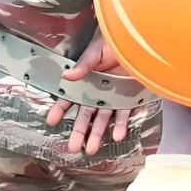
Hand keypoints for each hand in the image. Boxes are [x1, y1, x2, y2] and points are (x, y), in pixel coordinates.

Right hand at [45, 30, 130, 155]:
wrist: (139, 41)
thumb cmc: (115, 41)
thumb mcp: (97, 51)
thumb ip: (84, 64)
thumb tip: (66, 76)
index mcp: (86, 79)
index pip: (70, 97)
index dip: (61, 109)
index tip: (51, 121)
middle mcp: (98, 91)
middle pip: (86, 114)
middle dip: (79, 131)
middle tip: (72, 147)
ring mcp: (114, 96)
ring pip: (103, 118)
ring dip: (97, 134)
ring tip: (91, 149)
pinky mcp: (130, 97)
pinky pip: (124, 113)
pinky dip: (121, 125)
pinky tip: (118, 136)